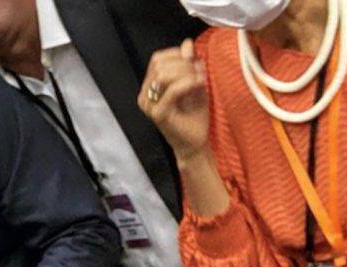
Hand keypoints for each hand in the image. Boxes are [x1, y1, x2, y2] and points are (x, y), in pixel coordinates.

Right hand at [139, 40, 211, 161]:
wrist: (195, 143)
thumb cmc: (194, 116)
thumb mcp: (194, 83)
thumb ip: (189, 64)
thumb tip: (187, 44)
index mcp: (150, 85)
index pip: (158, 58)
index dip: (177, 55)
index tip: (196, 61)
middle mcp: (145, 94)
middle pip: (160, 64)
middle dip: (183, 64)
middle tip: (200, 71)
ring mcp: (149, 105)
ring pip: (163, 75)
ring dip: (186, 72)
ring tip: (201, 78)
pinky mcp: (157, 114)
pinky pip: (172, 91)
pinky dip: (187, 83)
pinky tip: (199, 83)